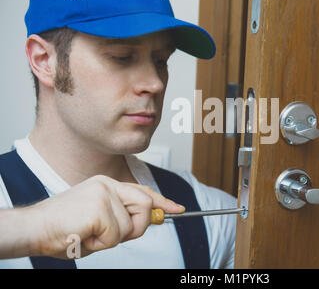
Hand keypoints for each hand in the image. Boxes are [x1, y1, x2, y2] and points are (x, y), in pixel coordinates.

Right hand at [22, 175, 184, 258]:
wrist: (33, 228)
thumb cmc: (63, 228)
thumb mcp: (99, 220)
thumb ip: (124, 217)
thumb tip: (154, 217)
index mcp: (106, 184)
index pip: (142, 190)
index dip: (161, 201)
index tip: (176, 209)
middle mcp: (107, 184)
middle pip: (144, 205)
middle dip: (135, 227)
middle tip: (109, 235)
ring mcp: (103, 194)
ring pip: (131, 224)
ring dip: (112, 239)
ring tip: (90, 235)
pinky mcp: (98, 207)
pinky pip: (116, 234)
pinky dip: (101, 244)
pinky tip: (84, 236)